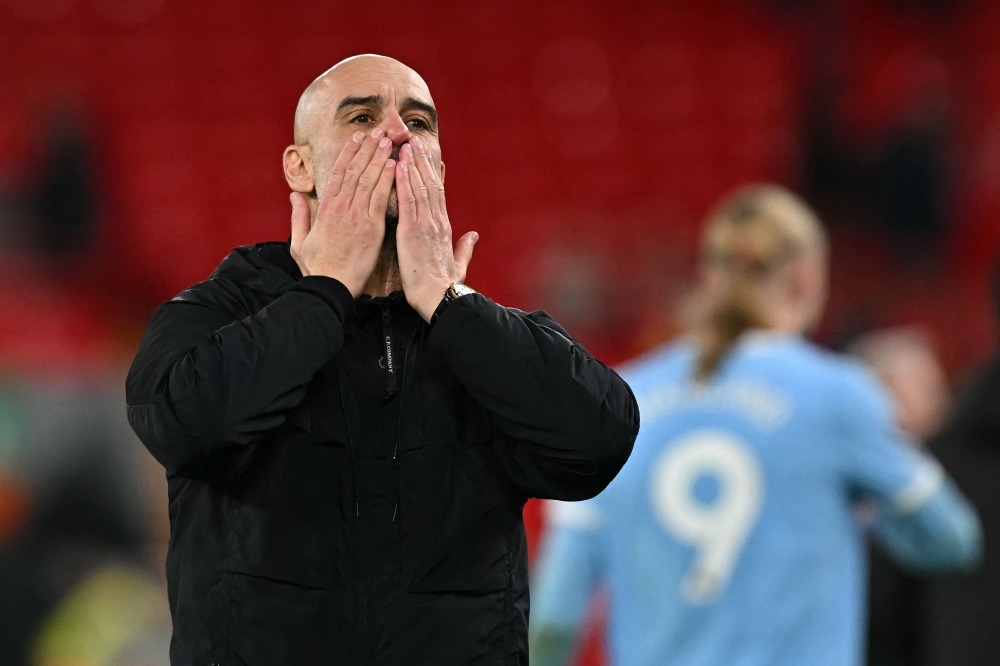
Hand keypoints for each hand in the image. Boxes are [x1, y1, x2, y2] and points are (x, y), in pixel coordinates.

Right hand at [289, 129, 395, 297]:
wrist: (330, 287)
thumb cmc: (316, 268)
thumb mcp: (298, 242)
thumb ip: (298, 216)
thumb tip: (294, 196)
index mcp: (325, 208)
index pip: (338, 173)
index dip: (349, 153)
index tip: (357, 139)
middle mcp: (341, 207)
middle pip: (355, 170)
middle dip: (367, 148)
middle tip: (378, 131)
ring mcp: (357, 215)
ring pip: (369, 179)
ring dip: (380, 157)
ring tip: (389, 141)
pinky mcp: (372, 227)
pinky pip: (381, 198)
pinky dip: (388, 180)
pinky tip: (395, 165)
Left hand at [395, 136, 478, 321]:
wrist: (439, 297)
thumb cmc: (444, 285)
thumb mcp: (459, 264)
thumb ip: (465, 248)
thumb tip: (474, 236)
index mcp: (444, 227)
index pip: (437, 193)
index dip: (431, 173)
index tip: (424, 158)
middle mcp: (436, 220)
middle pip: (429, 183)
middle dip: (421, 161)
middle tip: (413, 141)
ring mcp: (425, 223)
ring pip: (419, 186)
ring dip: (411, 164)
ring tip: (405, 145)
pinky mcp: (411, 230)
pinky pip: (407, 200)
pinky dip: (402, 181)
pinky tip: (397, 165)